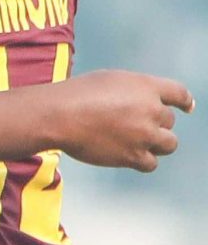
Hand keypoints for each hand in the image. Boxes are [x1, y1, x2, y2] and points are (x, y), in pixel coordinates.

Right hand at [54, 71, 193, 171]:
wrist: (59, 116)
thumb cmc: (76, 95)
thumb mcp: (108, 81)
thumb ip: (132, 91)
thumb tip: (144, 105)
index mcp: (145, 86)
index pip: (179, 93)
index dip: (184, 101)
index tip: (187, 107)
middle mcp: (150, 109)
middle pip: (168, 121)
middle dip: (154, 122)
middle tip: (131, 124)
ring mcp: (144, 134)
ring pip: (169, 143)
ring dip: (155, 142)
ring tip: (135, 141)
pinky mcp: (134, 155)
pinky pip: (151, 163)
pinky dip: (142, 159)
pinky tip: (128, 155)